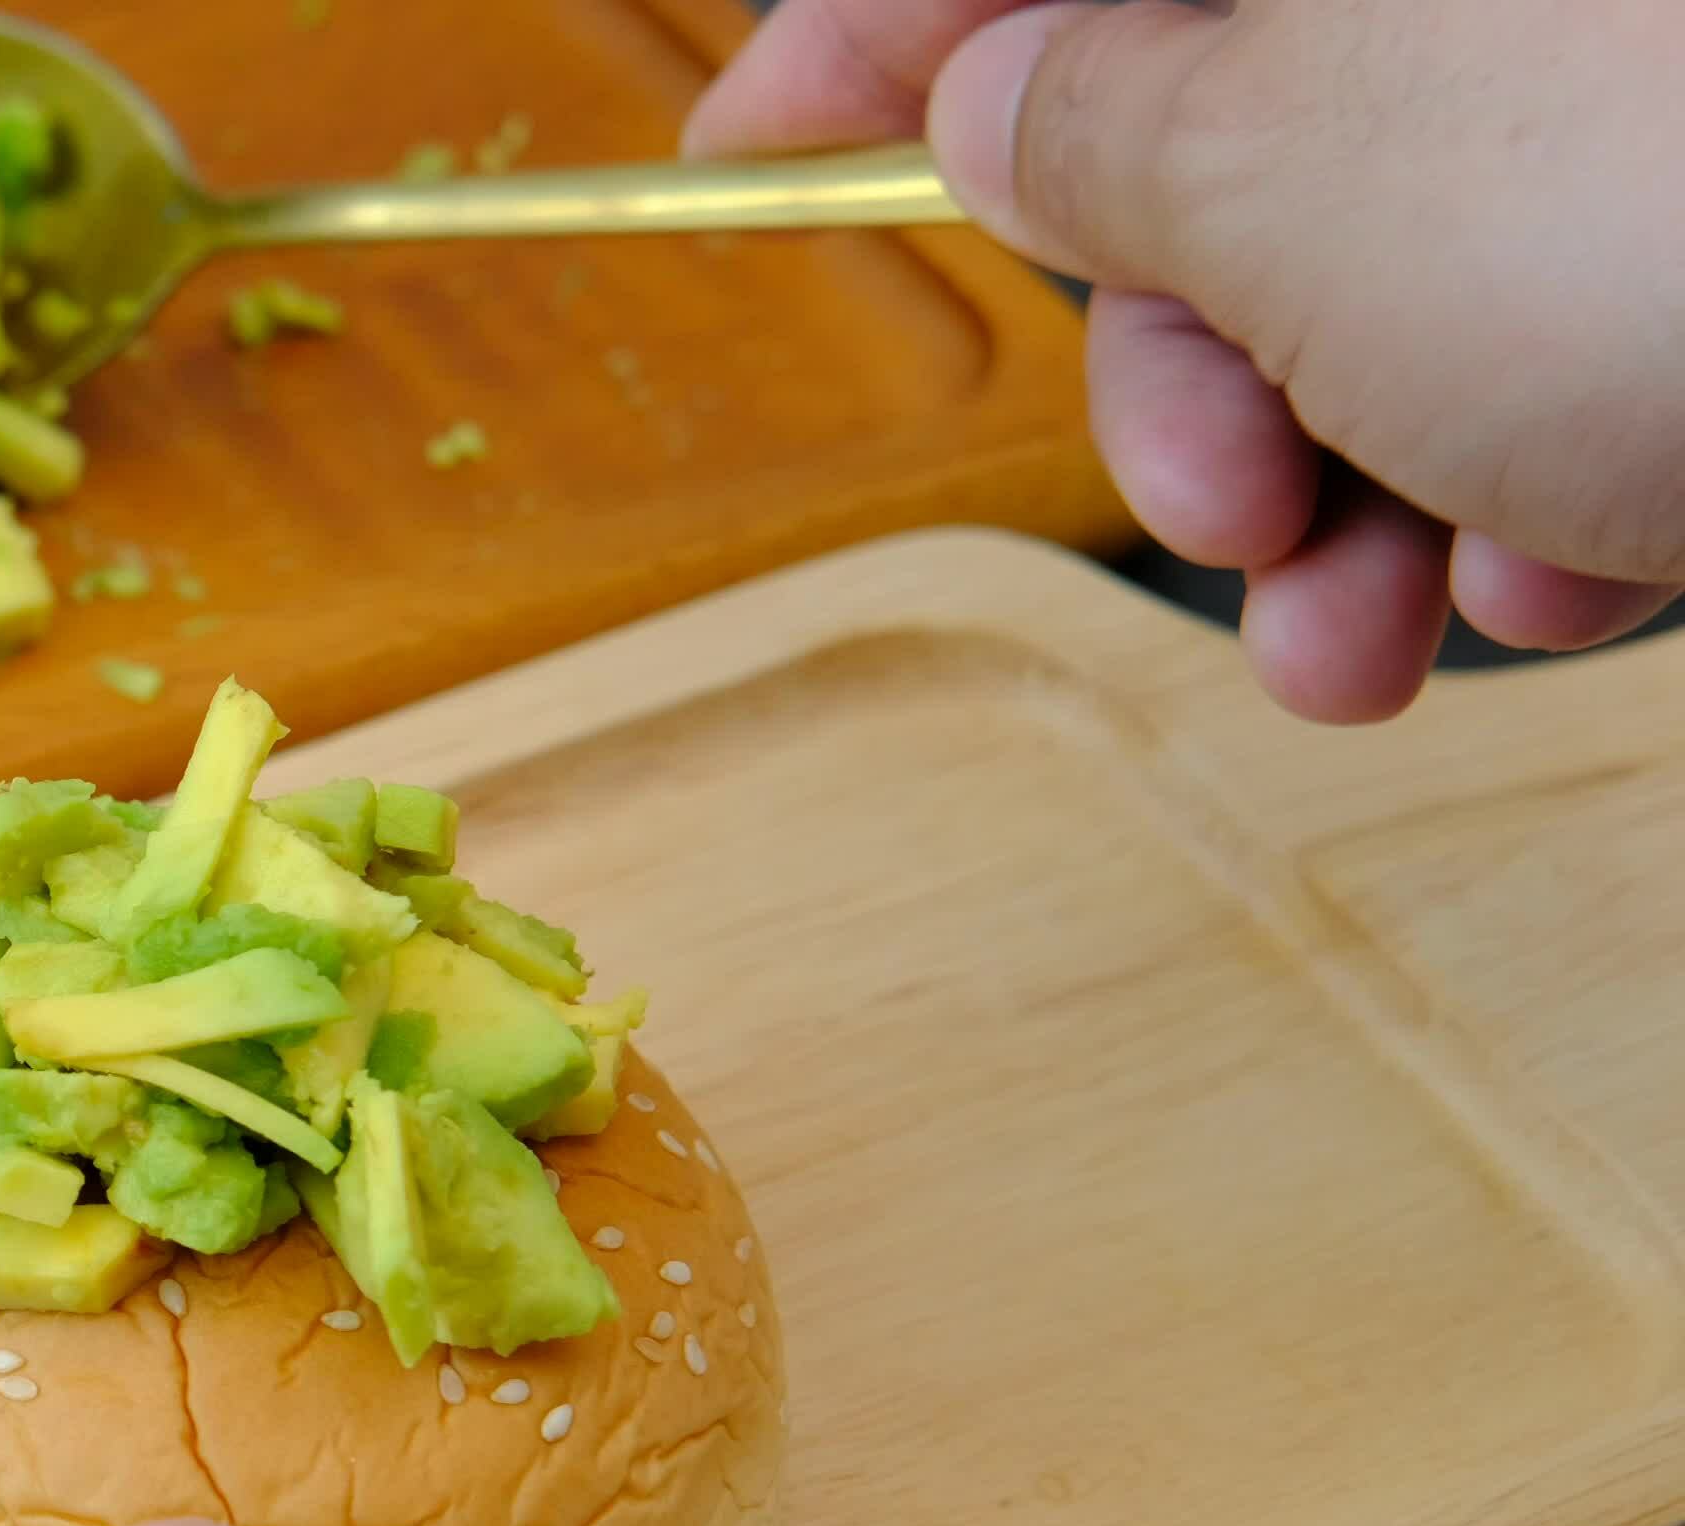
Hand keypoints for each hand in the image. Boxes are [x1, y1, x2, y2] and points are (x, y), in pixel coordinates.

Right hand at [684, 0, 1684, 726]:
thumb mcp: (1297, 177)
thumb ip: (1098, 130)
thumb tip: (1004, 99)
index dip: (872, 31)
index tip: (750, 153)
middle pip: (1228, 123)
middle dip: (1187, 373)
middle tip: (1220, 515)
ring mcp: (1634, 105)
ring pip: (1397, 274)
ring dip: (1341, 497)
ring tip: (1379, 643)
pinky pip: (1577, 341)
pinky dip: (1535, 489)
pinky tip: (1578, 580)